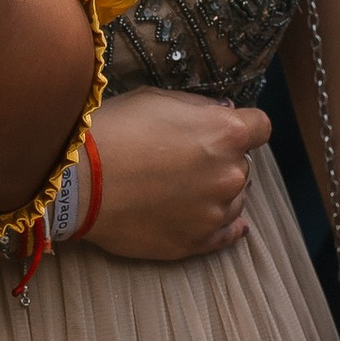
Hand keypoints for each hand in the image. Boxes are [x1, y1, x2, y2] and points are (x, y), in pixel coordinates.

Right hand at [82, 87, 270, 262]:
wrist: (78, 181)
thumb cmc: (114, 131)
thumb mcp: (157, 99)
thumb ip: (199, 107)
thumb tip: (223, 113)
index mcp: (226, 133)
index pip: (261, 127)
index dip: (243, 126)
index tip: (226, 129)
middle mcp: (230, 173)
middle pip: (243, 165)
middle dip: (223, 160)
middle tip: (187, 160)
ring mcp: (215, 212)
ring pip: (235, 199)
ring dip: (218, 191)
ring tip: (182, 188)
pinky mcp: (197, 241)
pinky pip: (227, 234)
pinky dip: (226, 226)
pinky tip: (222, 221)